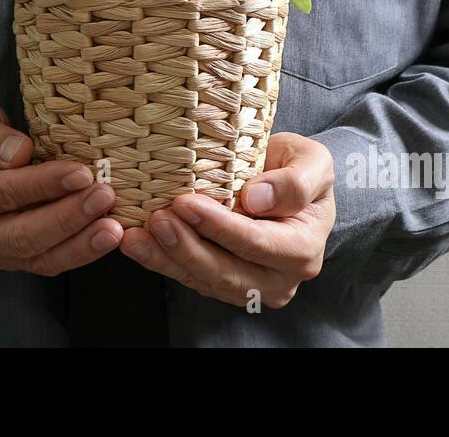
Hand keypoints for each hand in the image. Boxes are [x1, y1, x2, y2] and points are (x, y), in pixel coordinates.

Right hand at [0, 96, 122, 274]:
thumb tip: (18, 155)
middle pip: (20, 235)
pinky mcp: (12, 260)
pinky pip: (48, 262)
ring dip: (79, 243)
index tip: (80, 173)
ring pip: (38, 257)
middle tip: (105, 197)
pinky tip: (106, 236)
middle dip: (67, 218)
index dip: (41, 186)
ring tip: (113, 227)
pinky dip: (79, 251)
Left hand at [119, 133, 334, 308]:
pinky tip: (136, 243)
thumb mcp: (313, 162)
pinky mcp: (222, 284)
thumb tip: (257, 199)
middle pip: (226, 271)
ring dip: (166, 259)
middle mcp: (279, 278)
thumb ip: (295, 182)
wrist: (288, 183)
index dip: (220, 226)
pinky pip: (189, 277)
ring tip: (137, 236)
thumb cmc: (300, 169)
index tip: (186, 203)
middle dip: (186, 247)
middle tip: (157, 220)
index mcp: (303, 249)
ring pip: (203, 279)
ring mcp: (249, 287)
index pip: (257, 242)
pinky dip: (160, 261)